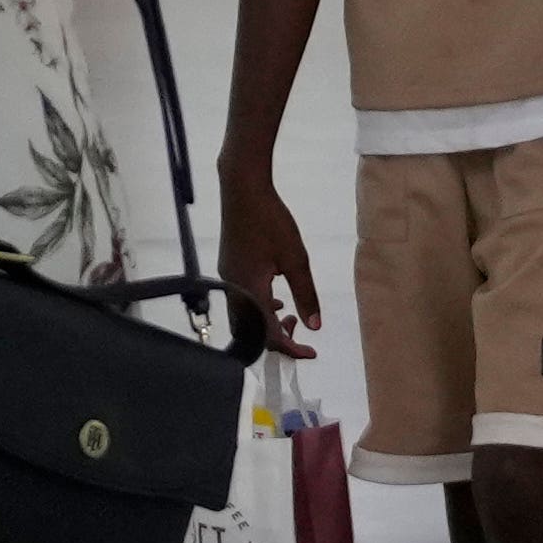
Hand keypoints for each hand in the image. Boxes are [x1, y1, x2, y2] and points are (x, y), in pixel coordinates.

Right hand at [219, 177, 320, 370]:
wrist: (242, 189)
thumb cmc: (271, 221)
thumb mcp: (296, 259)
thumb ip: (305, 294)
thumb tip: (315, 326)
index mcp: (249, 291)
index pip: (267, 334)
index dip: (290, 348)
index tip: (311, 352)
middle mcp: (233, 290)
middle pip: (251, 331)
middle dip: (277, 338)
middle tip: (301, 332)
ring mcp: (228, 279)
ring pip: (246, 317)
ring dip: (268, 323)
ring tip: (291, 316)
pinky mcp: (228, 268)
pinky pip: (242, 301)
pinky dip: (260, 308)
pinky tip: (276, 297)